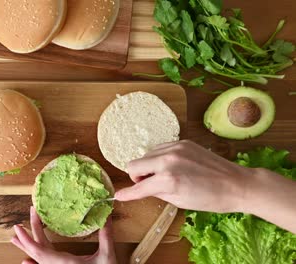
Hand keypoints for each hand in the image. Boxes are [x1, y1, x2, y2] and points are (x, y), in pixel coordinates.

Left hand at [11, 207, 116, 263]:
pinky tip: (26, 261)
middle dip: (26, 238)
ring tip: (16, 238)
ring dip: (28, 247)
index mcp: (64, 263)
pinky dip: (35, 259)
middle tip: (17, 226)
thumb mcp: (107, 256)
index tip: (18, 228)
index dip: (27, 239)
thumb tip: (108, 215)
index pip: (39, 250)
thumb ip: (106, 236)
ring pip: (39, 258)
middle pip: (36, 252)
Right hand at [115, 140, 254, 212]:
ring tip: (163, 175)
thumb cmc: (211, 198)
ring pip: (146, 155)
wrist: (236, 184)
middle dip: (137, 176)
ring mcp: (175, 148)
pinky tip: (172, 166)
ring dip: (148, 166)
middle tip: (148, 184)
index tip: (118, 195)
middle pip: (134, 164)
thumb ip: (156, 192)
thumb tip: (142, 188)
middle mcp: (168, 160)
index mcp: (167, 180)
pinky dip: (160, 158)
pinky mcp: (182, 142)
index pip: (138, 187)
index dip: (127, 194)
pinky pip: (160, 148)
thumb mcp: (179, 201)